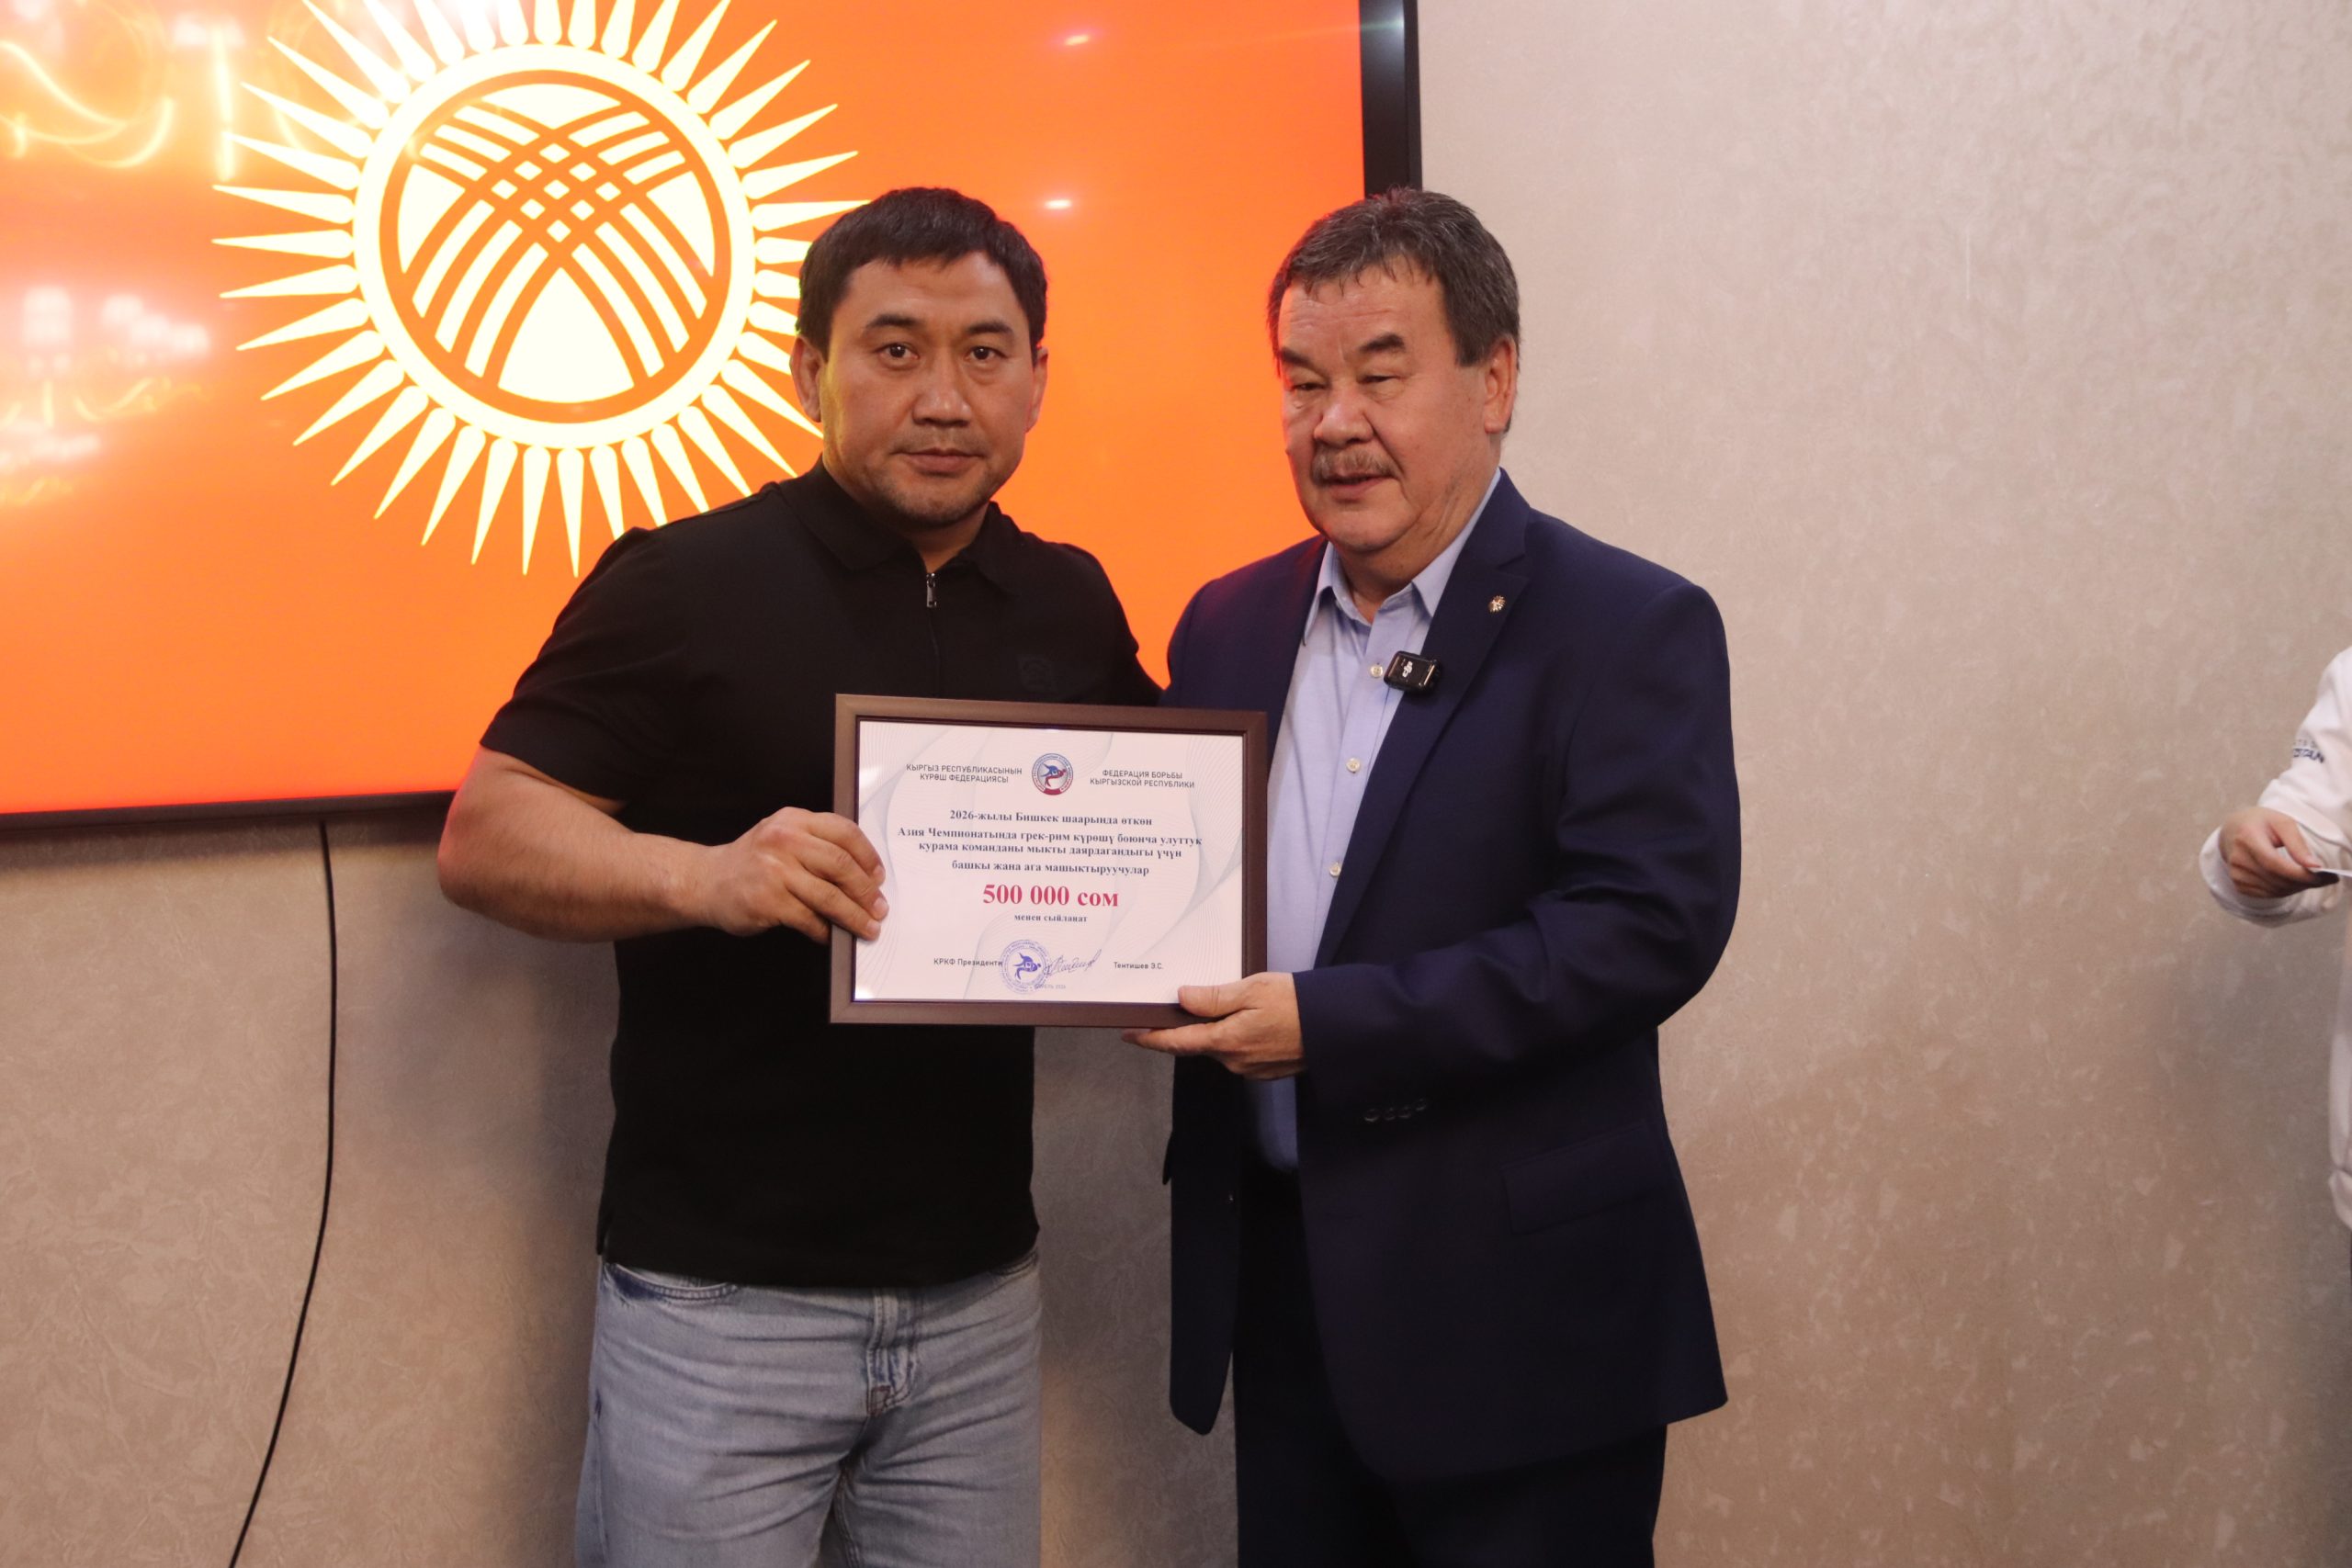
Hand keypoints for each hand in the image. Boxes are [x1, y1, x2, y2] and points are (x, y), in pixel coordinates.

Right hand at [693, 808, 885, 939]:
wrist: (705, 881)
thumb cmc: (750, 862)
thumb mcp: (780, 836)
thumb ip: (815, 844)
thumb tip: (862, 874)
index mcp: (793, 820)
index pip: (844, 832)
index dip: (868, 856)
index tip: (879, 876)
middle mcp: (784, 841)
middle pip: (841, 865)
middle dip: (866, 891)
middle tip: (879, 908)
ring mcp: (775, 871)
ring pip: (829, 896)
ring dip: (854, 916)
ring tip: (866, 927)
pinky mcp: (767, 901)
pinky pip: (809, 919)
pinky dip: (825, 931)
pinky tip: (830, 935)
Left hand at [1125, 973, 1302, 1079]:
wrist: (1339, 1028)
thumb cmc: (1299, 1003)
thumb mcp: (1253, 989)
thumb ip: (1214, 997)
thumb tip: (1182, 998)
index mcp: (1227, 1041)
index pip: (1177, 1043)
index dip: (1151, 1038)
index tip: (1129, 1034)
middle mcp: (1235, 1061)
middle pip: (1198, 1044)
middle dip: (1186, 1027)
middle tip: (1176, 1006)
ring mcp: (1251, 1068)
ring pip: (1220, 1047)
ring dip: (1215, 1030)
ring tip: (1224, 1004)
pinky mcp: (1266, 1069)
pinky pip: (1238, 1051)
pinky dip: (1234, 1036)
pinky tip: (1247, 1018)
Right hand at [2218, 806, 2329, 898]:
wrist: (2233, 829)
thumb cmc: (2262, 823)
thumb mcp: (2282, 823)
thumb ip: (2298, 843)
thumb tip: (2314, 866)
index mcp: (2247, 838)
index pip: (2273, 863)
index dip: (2298, 873)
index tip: (2321, 876)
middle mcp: (2238, 858)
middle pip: (2275, 879)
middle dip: (2303, 882)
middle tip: (2324, 879)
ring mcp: (2236, 873)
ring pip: (2274, 890)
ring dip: (2296, 888)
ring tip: (2309, 879)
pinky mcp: (2238, 883)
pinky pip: (2267, 894)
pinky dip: (2285, 891)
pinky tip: (2292, 881)